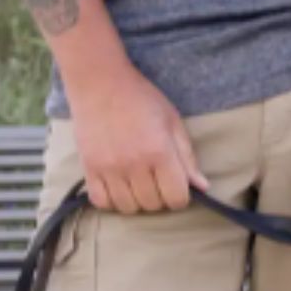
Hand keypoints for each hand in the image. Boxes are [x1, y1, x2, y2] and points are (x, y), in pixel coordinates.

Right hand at [68, 64, 208, 214]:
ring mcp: (109, 168)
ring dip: (138, 201)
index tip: (177, 186)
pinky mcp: (89, 168)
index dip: (181, 196)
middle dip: (161, 198)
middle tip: (158, 181)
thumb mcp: (173, 122)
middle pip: (153, 205)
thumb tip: (202, 187)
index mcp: (159, 151)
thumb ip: (187, 157)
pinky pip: (102, 202)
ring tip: (139, 184)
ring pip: (128, 207)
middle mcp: (134, 164)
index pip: (176, 198)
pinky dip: (112, 201)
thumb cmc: (142, 99)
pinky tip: (119, 187)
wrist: (100, 83)